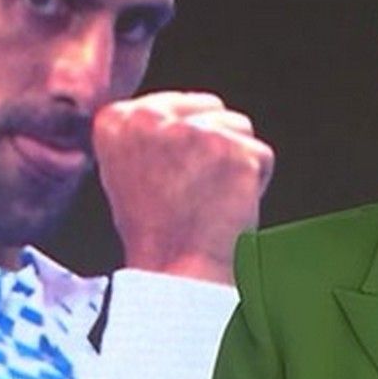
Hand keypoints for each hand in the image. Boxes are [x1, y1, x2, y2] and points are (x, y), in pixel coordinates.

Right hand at [95, 91, 273, 284]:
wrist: (177, 274)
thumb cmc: (157, 231)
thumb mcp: (128, 169)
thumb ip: (148, 133)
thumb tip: (178, 112)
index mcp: (116, 120)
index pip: (177, 104)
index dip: (185, 144)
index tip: (171, 179)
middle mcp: (148, 118)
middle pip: (210, 108)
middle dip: (213, 145)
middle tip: (194, 191)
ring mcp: (192, 133)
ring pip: (238, 126)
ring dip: (235, 161)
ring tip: (210, 198)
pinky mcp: (231, 151)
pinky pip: (261, 155)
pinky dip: (256, 182)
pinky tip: (229, 206)